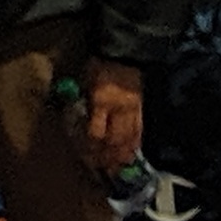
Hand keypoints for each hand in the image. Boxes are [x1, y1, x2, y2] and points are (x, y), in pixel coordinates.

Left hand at [81, 59, 142, 175]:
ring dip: (123, 155)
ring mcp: (132, 109)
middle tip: (104, 171)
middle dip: (109, 158)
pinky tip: (132, 152)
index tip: (87, 159)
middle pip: (115, 140)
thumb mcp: (85, 81)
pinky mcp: (141, 107)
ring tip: (119, 168)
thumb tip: (79, 123)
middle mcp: (118, 108)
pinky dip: (135, 143)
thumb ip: (84, 103)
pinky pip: (139, 129)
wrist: (124, 50)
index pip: (96, 133)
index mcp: (101, 100)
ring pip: (129, 138)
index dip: (91, 149)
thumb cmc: (99, 64)